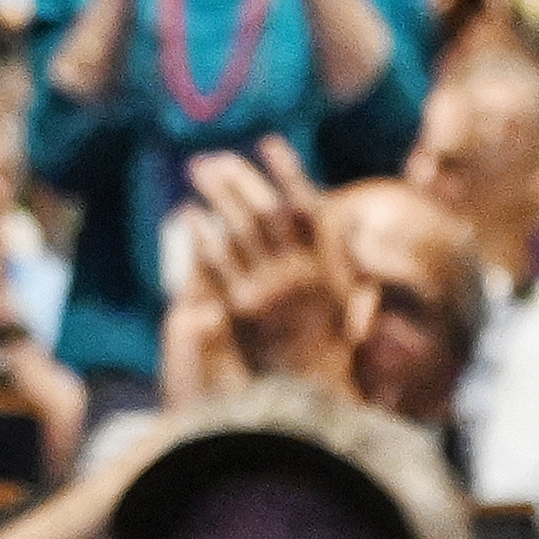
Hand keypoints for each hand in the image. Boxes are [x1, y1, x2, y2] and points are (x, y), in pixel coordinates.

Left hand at [183, 138, 354, 386]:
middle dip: (240, 178)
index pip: (309, 208)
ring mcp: (270, 287)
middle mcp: (300, 272)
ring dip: (216, 194)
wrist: (310, 395)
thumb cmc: (330, 353)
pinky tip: (190, 214)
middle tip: (216, 157)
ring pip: (239, 228)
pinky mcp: (242, 306)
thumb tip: (348, 233)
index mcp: (328, 267)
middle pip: (266, 209)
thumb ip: (341, 267)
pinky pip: (218, 260)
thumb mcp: (347, 306)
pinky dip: (204, 233)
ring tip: (197, 171)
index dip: (289, 172)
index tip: (270, 143)